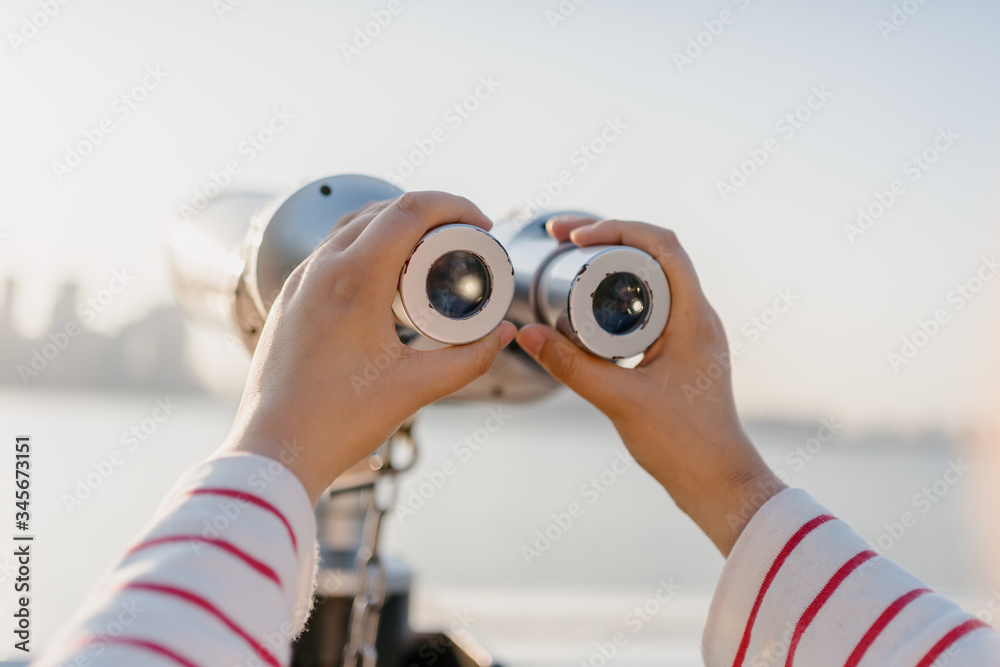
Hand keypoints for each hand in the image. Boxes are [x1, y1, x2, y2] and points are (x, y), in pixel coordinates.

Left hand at [221, 192, 516, 504]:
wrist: (276, 450)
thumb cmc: (338, 421)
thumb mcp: (417, 387)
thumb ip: (470, 358)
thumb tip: (502, 334)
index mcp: (352, 279)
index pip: (411, 211)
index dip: (455, 206)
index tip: (482, 226)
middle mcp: (321, 268)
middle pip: (384, 210)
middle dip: (432, 214)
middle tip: (465, 239)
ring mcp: (300, 281)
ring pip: (354, 226)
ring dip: (397, 227)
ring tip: (431, 255)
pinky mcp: (291, 299)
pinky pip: (332, 252)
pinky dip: (368, 247)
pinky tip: (387, 278)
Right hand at [515, 217, 783, 555]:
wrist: (716, 482)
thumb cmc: (682, 444)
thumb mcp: (618, 401)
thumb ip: (570, 367)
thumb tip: (526, 332)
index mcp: (695, 319)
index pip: (663, 247)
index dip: (618, 229)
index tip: (574, 237)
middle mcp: (698, 316)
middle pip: (655, 252)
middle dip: (608, 235)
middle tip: (560, 236)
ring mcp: (691, 332)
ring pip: (652, 276)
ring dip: (613, 260)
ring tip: (569, 256)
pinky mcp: (680, 349)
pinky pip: (649, 302)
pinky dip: (618, 291)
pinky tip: (589, 300)